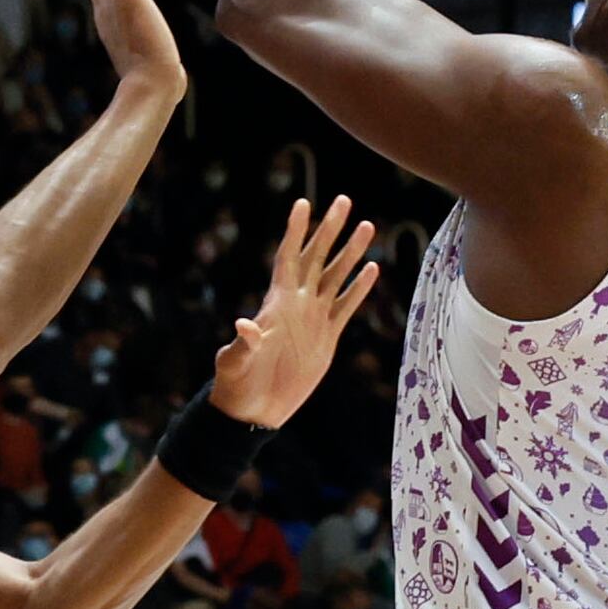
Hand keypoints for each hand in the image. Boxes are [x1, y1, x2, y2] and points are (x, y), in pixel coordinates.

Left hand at [210, 196, 383, 426]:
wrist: (255, 409)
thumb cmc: (236, 383)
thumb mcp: (234, 362)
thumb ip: (243, 343)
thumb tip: (244, 325)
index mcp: (275, 303)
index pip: (288, 257)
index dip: (295, 231)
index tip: (303, 203)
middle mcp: (296, 303)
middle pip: (317, 257)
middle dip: (330, 229)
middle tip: (344, 199)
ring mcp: (313, 318)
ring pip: (337, 276)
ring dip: (352, 252)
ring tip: (369, 225)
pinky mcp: (327, 336)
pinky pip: (346, 306)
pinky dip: (360, 288)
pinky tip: (373, 268)